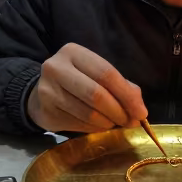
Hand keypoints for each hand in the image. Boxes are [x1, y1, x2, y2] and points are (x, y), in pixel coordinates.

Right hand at [28, 43, 147, 132]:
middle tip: (130, 121)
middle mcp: (56, 68)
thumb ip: (120, 86)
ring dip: (107, 122)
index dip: (126, 95)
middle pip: (96, 94)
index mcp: (73, 52)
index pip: (106, 73)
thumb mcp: (96, 74)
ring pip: (87, 113)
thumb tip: (139, 110)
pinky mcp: (45, 112)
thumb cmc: (77, 81)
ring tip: (115, 123)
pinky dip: (94, 129)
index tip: (141, 112)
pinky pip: (78, 125)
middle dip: (118, 111)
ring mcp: (48, 91)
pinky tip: (99, 126)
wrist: (40, 93)